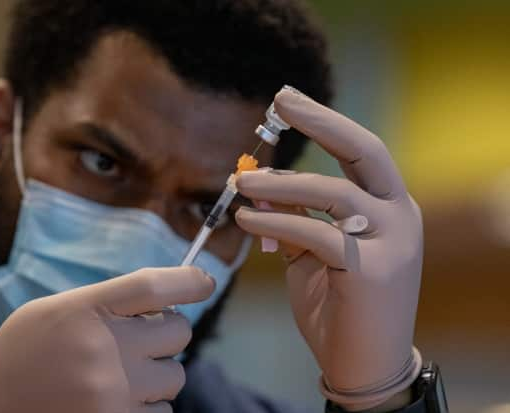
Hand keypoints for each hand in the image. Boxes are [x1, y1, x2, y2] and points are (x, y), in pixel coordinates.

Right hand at [0, 267, 214, 412]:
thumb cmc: (24, 353)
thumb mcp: (55, 311)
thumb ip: (106, 302)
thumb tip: (165, 303)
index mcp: (85, 310)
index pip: (153, 286)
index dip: (188, 281)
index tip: (205, 282)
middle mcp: (103, 350)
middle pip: (178, 331)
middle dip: (168, 332)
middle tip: (146, 338)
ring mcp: (111, 393)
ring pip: (175, 375)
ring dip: (159, 373)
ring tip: (125, 375)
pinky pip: (164, 412)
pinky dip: (149, 405)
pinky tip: (120, 400)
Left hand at [235, 88, 422, 410]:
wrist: (363, 364)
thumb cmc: (337, 303)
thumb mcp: (311, 253)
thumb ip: (293, 218)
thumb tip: (256, 186)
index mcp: (389, 206)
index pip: (361, 151)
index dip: (326, 121)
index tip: (289, 100)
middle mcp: (399, 215)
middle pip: (364, 151)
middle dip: (321, 121)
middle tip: (280, 100)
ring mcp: (392, 242)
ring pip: (331, 192)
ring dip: (279, 183)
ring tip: (240, 182)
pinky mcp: (373, 271)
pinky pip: (315, 233)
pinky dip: (277, 222)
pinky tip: (247, 218)